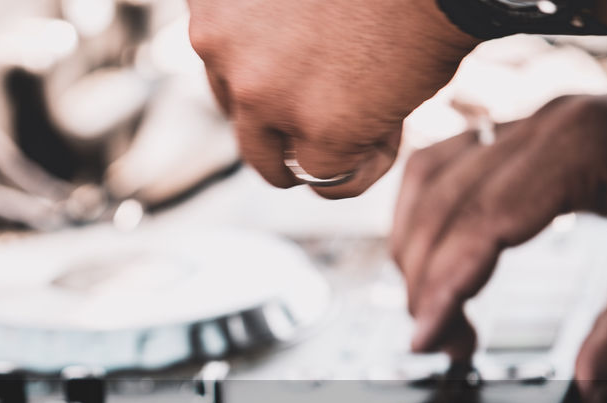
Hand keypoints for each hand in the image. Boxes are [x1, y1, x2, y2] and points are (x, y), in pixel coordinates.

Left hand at [187, 0, 477, 197]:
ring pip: (271, 160)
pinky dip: (362, 169)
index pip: (220, 64)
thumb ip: (268, 21)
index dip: (270, 73)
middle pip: (240, 111)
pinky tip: (393, 132)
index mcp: (213, 1)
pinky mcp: (314, 131)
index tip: (315, 65)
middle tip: (347, 94)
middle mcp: (216, 43)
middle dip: (287, 117)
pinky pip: (328, 180)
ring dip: (313, 155)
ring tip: (372, 120)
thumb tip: (283, 82)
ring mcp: (260, 92)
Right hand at [392, 94, 606, 402]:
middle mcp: (547, 125)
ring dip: (415, 245)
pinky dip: (426, 210)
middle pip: (443, 204)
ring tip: (432, 305)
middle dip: (424, 281)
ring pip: (432, 178)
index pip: (478, 223)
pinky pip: (449, 160)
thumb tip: (585, 402)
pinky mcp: (530, 129)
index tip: (425, 340)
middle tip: (443, 344)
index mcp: (582, 147)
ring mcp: (535, 121)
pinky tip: (433, 251)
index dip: (440, 287)